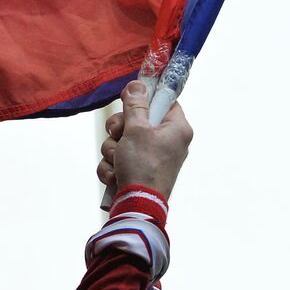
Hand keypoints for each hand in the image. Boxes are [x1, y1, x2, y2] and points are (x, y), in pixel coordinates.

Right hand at [97, 81, 192, 198]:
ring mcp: (153, 158)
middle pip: (137, 121)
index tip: (128, 99)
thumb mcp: (137, 129)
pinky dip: (112, 166)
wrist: (138, 204)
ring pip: (123, 141)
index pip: (164, 102)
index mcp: (176, 128)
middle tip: (118, 135)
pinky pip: (119, 159)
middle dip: (119, 130)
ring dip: (113, 150)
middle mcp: (168, 142)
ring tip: (117, 162)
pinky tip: (114, 175)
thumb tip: (137, 85)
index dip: (144, 99)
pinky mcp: (138, 171)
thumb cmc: (144, 165)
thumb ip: (135, 105)